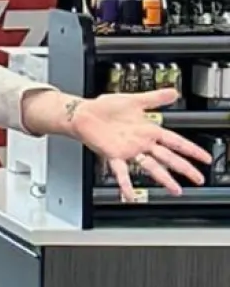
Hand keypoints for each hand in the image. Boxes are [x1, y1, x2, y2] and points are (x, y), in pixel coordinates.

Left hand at [57, 89, 210, 200]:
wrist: (83, 113)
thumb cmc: (105, 107)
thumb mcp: (134, 100)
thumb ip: (155, 98)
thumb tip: (174, 92)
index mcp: (148, 130)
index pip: (175, 141)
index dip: (191, 149)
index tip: (204, 158)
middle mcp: (141, 143)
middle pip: (168, 157)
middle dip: (184, 168)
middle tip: (198, 179)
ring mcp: (128, 150)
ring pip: (150, 166)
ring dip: (163, 178)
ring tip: (175, 190)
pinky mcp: (113, 154)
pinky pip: (121, 171)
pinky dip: (125, 184)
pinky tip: (129, 195)